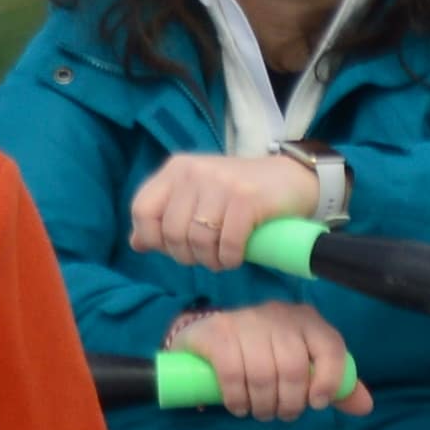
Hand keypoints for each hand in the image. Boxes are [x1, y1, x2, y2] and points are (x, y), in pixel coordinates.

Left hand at [129, 148, 325, 268]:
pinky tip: (236, 256)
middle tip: (206, 255)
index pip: (142, 210)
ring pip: (198, 241)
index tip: (173, 247)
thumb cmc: (239, 192)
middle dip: (188, 256)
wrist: (292, 178)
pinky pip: (226, 244)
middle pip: (172, 233)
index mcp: (176, 169)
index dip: (153, 238)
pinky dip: (230, 258)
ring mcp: (220, 184)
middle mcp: (193, 172)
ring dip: (211, 260)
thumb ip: (166, 216)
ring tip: (222, 258)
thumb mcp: (197, 196)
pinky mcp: (246, 199)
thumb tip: (136, 242)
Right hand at [167, 301, 367, 419]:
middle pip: (294, 367)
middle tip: (281, 414)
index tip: (316, 403)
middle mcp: (279, 314)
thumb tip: (365, 406)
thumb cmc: (266, 354)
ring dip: (263, 405)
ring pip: (263, 373)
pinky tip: (239, 407)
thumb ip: (334, 385)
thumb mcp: (303, 365)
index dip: (329, 380)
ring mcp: (245, 320)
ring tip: (261, 412)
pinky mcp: (217, 332)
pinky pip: (232, 372)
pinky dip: (237, 398)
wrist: (211, 335)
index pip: (331, 347)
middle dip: (289, 402)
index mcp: (307, 320)